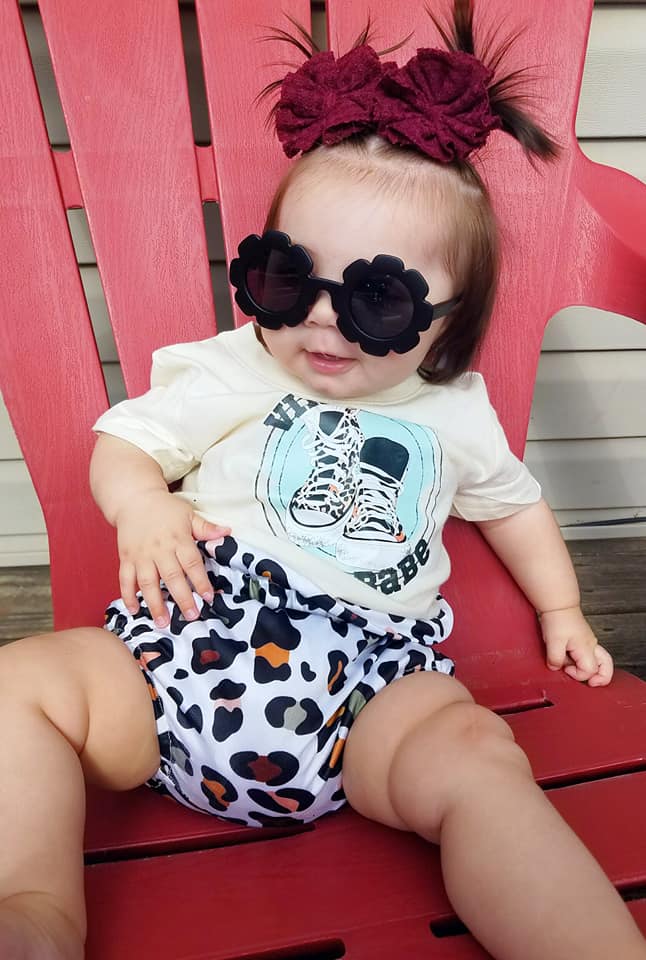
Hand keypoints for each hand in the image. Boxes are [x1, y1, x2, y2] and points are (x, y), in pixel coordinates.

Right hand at [115, 489, 229, 626]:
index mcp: (178, 539)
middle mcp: (159, 550)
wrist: (134, 498)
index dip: (201, 581)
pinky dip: (128, 596)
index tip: (209, 597)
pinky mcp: (126, 558)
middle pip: (172, 577)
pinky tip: (134, 610)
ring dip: (155, 604)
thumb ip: (206, 528)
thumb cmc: (165, 508)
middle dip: (182, 598)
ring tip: (163, 622)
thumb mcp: (188, 514)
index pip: (192, 563)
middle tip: (192, 616)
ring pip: (148, 583)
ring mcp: (141, 555)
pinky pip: (125, 579)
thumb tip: (227, 533)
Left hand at [540, 605, 612, 686]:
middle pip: (606, 666)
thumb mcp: (553, 642)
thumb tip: (556, 668)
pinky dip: (583, 661)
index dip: (577, 675)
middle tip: (591, 684)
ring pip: (601, 661)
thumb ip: (555, 659)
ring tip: (583, 674)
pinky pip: (589, 655)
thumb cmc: (557, 619)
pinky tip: (572, 660)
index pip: (589, 671)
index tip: (565, 668)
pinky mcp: (583, 640)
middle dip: (601, 678)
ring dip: (593, 670)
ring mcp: (589, 643)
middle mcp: (591, 646)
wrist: (558, 604)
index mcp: (586, 648)